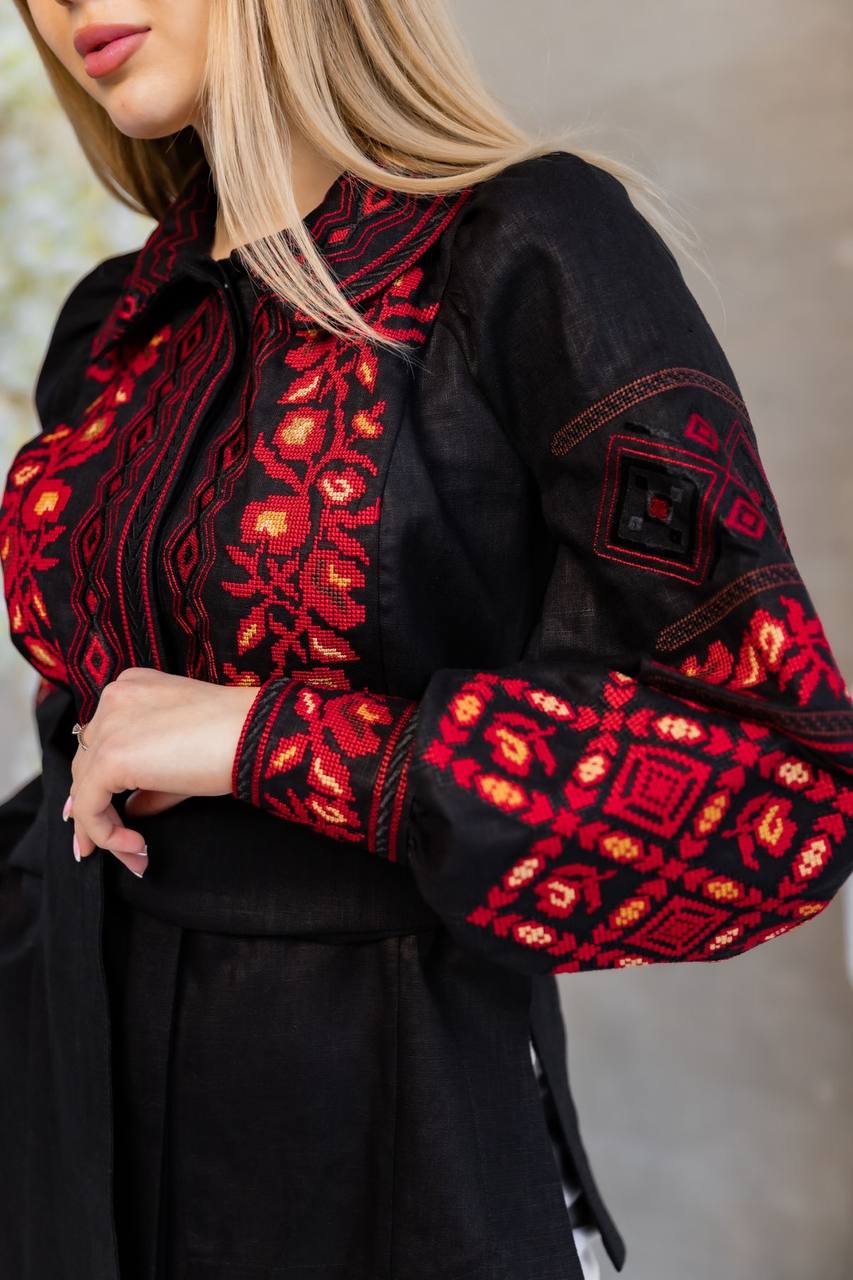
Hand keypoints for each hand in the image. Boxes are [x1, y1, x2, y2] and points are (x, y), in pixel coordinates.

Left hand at [65, 667, 259, 874]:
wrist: (254, 733)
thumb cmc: (235, 739)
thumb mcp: (182, 758)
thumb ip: (149, 781)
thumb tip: (130, 810)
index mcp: (132, 689)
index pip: (101, 741)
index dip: (98, 781)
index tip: (104, 816)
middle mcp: (114, 699)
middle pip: (87, 763)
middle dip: (96, 809)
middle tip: (117, 846)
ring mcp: (109, 725)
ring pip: (84, 787)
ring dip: (103, 829)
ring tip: (134, 855)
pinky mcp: (111, 756)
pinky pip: (90, 806)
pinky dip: (106, 834)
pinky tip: (137, 847)